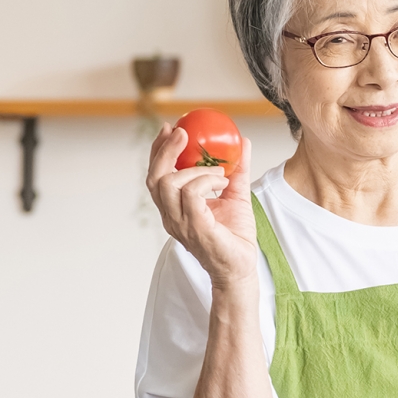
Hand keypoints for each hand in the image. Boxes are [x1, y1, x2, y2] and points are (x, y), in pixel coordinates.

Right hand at [146, 124, 256, 286]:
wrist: (241, 268)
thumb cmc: (235, 236)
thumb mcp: (236, 195)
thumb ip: (237, 169)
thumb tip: (242, 141)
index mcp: (174, 208)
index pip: (156, 176)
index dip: (159, 151)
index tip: (170, 129)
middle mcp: (170, 216)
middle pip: (154, 177)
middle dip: (166, 150)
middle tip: (183, 132)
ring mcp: (180, 223)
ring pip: (169, 184)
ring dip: (196, 169)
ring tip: (219, 172)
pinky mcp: (195, 228)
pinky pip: (191, 195)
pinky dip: (207, 181)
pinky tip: (223, 182)